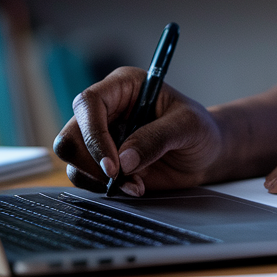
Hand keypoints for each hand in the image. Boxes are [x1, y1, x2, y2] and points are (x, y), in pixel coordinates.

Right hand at [52, 68, 223, 195]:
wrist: (206, 153)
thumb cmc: (199, 129)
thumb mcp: (187, 126)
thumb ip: (157, 138)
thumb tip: (124, 161)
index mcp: (123, 87)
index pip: (89, 103)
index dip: (93, 134)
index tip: (113, 164)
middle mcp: (106, 110)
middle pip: (70, 135)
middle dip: (90, 162)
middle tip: (120, 177)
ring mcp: (101, 137)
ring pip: (73, 159)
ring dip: (100, 179)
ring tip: (136, 184)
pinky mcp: (102, 162)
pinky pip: (86, 178)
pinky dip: (106, 189)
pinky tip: (135, 187)